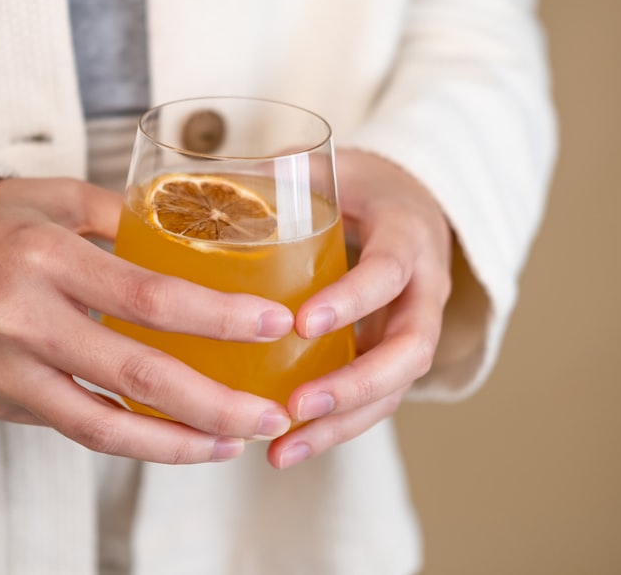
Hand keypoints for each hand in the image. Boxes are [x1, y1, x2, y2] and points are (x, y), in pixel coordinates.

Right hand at [0, 177, 294, 464]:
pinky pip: (77, 429)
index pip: (148, 296)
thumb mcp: (52, 199)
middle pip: (137, 375)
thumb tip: (202, 231)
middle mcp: (24, 319)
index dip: (218, 317)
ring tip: (236, 442)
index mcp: (46, 257)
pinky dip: (136, 441)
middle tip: (270, 413)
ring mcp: (7, 371)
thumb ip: (125, 217)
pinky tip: (181, 439)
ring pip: (105, 427)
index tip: (275, 324)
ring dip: (180, 443)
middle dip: (215, 403)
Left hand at [267, 149, 453, 468]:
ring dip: (342, 424)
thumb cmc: (363, 186)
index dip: (353, 300)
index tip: (302, 323)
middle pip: (410, 351)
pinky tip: (286, 449)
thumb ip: (277, 174)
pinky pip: (376, 399)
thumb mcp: (331, 168)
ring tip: (283, 452)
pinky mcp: (393, 356)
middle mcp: (424, 289)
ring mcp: (414, 328)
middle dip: (356, 386)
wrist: (412, 204)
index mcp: (408, 235)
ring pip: (396, 389)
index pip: (389, 272)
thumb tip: (196, 184)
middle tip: (297, 408)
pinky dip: (335, 428)